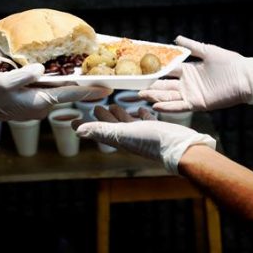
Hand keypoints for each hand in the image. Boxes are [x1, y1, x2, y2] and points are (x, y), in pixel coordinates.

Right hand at [0, 64, 108, 138]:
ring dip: (71, 84)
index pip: (70, 94)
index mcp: (40, 101)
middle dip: (85, 86)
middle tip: (106, 77)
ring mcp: (38, 107)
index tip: (108, 88)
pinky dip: (57, 85)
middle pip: (68, 93)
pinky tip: (60, 75)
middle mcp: (43, 106)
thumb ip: (25, 75)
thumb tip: (42, 69)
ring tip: (88, 73)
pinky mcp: (33, 104)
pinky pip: (49, 93)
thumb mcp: (5, 82)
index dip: (90, 90)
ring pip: (59, 93)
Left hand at [73, 104, 216, 173]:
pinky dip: (140, 114)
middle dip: (102, 117)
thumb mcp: (123, 133)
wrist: (180, 147)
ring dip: (119, 114)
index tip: (72, 121)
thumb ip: (102, 130)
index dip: (85, 126)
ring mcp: (143, 133)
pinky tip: (141, 108)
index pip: (97, 131)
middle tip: (94, 108)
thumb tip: (77, 131)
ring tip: (113, 105)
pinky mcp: (156, 129)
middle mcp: (129, 137)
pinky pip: (145, 120)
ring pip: (127, 122)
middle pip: (111, 126)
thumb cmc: (151, 140)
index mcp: (118, 139)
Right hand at [139, 36, 252, 111]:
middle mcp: (187, 83)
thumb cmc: (230, 62)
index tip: (140, 71)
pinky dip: (168, 107)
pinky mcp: (198, 103)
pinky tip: (156, 106)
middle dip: (150, 87)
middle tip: (134, 89)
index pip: (167, 71)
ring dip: (155, 97)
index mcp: (189, 70)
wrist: (246, 77)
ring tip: (141, 97)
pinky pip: (179, 106)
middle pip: (164, 86)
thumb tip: (176, 38)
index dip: (155, 71)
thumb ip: (191, 46)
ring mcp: (191, 94)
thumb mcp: (208, 51)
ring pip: (169, 96)